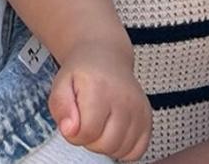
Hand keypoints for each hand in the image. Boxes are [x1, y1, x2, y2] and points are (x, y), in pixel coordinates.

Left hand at [50, 41, 151, 160]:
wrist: (105, 57)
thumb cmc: (83, 72)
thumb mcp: (61, 83)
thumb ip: (60, 106)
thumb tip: (69, 130)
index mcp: (99, 88)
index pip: (88, 131)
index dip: (74, 134)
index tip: (71, 122)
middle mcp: (124, 99)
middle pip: (106, 144)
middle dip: (90, 140)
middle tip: (85, 122)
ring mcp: (139, 110)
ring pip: (121, 151)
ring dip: (105, 145)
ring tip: (98, 125)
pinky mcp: (148, 120)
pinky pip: (137, 151)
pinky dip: (123, 149)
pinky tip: (113, 132)